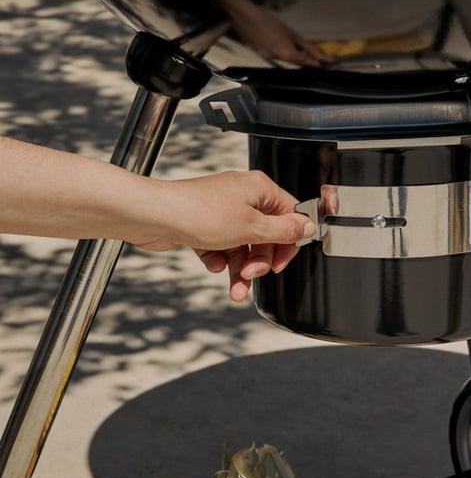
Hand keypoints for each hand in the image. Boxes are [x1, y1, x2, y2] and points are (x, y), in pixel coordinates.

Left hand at [139, 169, 314, 301]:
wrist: (155, 216)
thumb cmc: (198, 212)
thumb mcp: (251, 227)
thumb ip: (283, 231)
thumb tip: (308, 227)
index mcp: (259, 189)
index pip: (289, 216)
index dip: (287, 243)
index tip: (280, 262)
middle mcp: (243, 198)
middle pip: (265, 236)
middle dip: (259, 262)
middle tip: (251, 274)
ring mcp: (223, 212)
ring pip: (243, 246)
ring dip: (241, 270)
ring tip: (234, 288)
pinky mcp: (205, 225)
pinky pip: (222, 248)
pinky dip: (219, 260)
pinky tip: (212, 263)